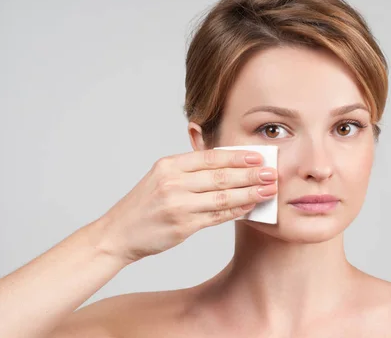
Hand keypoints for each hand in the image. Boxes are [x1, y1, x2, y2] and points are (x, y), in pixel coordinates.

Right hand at [94, 149, 277, 263]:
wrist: (118, 233)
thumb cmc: (144, 205)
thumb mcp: (161, 178)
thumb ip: (190, 171)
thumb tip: (229, 166)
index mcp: (169, 166)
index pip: (210, 157)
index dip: (238, 157)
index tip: (259, 157)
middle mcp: (173, 183)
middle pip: (220, 176)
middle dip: (250, 174)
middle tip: (272, 173)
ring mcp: (177, 205)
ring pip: (222, 197)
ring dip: (249, 193)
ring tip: (268, 190)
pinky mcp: (182, 226)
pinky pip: (216, 217)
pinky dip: (235, 212)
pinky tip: (250, 207)